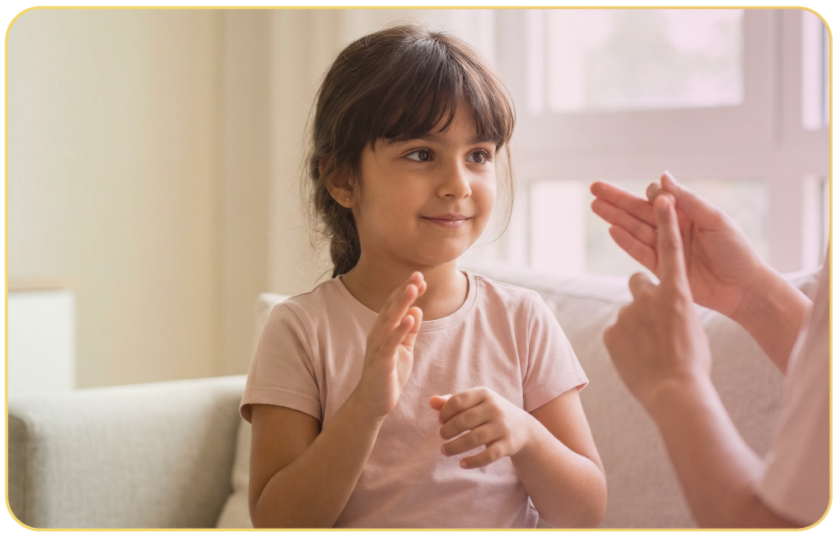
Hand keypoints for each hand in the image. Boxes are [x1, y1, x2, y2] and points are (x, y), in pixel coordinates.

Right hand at [352, 272, 424, 419]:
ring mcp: (378, 347)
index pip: (395, 306)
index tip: (420, 278)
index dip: (407, 291)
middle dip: (404, 291)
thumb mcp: (403, 349)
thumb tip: (417, 309)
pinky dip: (400, 330)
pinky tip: (410, 319)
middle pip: (392, 308)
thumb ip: (409, 331)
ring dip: (401, 304)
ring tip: (413, 289)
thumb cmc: (388, 375)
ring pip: (390, 321)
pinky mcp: (381, 362)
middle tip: (417, 274)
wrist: (372, 402)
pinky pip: (391, 343)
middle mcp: (378, 334)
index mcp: (383, 330)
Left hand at [429, 387, 534, 468]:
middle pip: (464, 420)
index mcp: (484, 394)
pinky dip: (473, 462)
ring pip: (474, 439)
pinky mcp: (508, 445)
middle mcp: (495, 408)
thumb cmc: (489, 412)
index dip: (444, 412)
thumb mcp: (475, 403)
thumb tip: (431, 401)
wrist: (522, 427)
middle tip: (442, 436)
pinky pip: (488, 455)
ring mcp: (502, 427)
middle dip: (448, 430)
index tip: (441, 421)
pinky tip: (462, 464)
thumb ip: (452, 402)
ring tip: (444, 450)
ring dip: (455, 447)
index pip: (458, 401)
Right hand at [591, 172, 764, 319]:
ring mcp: (666, 248)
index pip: (660, 197)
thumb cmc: (736, 251)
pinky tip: (611, 230)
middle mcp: (673, 228)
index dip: (652, 192)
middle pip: (639, 210)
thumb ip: (688, 200)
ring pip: (634, 228)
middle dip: (617, 199)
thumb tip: (662, 177)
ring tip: (595, 205)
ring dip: (615, 217)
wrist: (743, 289)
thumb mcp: (715, 220)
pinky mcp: (661, 268)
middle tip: (594, 187)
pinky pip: (639, 252)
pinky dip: (625, 241)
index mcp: (688, 213)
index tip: (655, 194)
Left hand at [603, 195, 711, 409]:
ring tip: (650, 352)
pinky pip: (616, 333)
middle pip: (638, 282)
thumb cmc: (693, 363)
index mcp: (678, 292)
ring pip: (628, 313)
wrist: (676, 393)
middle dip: (643, 296)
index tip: (661, 195)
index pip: (670, 249)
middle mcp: (649, 296)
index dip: (665, 221)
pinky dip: (625, 344)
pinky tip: (637, 360)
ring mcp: (627, 313)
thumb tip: (662, 309)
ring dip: (636, 327)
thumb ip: (674, 309)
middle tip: (655, 323)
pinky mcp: (610, 331)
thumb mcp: (692, 328)